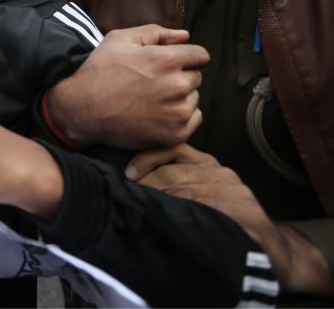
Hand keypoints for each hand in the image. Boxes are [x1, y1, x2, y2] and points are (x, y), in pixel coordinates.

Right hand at [49, 24, 208, 148]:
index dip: (185, 57)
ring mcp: (177, 112)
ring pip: (193, 99)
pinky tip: (157, 113)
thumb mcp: (120, 40)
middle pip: (196, 77)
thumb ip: (155, 32)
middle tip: (153, 82)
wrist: (81, 108)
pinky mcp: (174, 134)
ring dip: (180, 97)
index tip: (169, 64)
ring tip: (152, 99)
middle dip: (179, 76)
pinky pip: (193, 120)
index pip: (201, 56)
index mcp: (166, 59)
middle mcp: (177, 85)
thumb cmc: (99, 70)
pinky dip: (180, 116)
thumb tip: (185, 35)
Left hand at [128, 144, 333, 295]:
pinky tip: (169, 221)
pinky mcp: (244, 211)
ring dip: (157, 202)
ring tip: (141, 210)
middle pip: (172, 174)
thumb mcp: (197, 192)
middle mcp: (219, 172)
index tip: (128, 174)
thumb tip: (131, 181)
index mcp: (206, 164)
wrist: (268, 246)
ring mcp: (232, 191)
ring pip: (184, 192)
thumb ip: (174, 183)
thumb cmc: (222, 218)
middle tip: (127, 199)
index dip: (146, 159)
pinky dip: (183, 213)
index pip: (172, 150)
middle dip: (146, 187)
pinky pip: (205, 208)